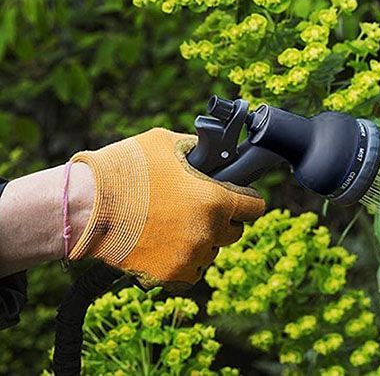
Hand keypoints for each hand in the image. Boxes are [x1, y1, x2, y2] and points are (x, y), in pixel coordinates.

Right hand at [69, 128, 264, 286]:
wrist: (86, 207)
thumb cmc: (126, 170)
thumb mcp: (168, 144)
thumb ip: (198, 151)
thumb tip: (213, 152)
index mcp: (215, 199)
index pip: (254, 207)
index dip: (248, 199)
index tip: (239, 196)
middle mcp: (207, 232)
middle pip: (234, 231)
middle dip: (224, 219)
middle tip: (203, 207)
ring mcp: (188, 257)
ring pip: (212, 252)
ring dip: (203, 240)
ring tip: (179, 224)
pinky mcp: (167, 276)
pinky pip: (190, 272)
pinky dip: (185, 261)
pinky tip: (170, 244)